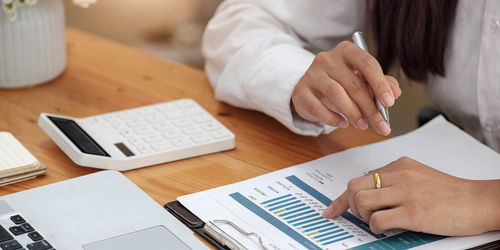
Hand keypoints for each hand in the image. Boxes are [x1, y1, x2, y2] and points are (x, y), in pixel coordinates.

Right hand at [291, 41, 400, 134]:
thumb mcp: (361, 79)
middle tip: (380, 124)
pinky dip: (333, 119)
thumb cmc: (339, 83)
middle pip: (353, 84)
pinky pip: (319, 108)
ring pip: (336, 94)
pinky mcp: (301, 91)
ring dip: (353, 113)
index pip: (367, 64)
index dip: (380, 84)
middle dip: (370, 108)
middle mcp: (327, 59)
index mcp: (346, 51)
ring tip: (362, 124)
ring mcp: (312, 74)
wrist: (308, 88)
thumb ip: (380, 83)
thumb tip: (395, 92)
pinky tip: (342, 123)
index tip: (389, 103)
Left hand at [322, 156, 499, 235]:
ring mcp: (405, 193)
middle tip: (364, 216)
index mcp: (400, 166)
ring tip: (378, 222)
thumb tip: (372, 195)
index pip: (361, 179)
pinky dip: (376, 228)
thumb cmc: (451, 193)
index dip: (343, 198)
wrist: (479, 201)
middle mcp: (399, 176)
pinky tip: (387, 229)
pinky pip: (378, 220)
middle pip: (355, 188)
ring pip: (363, 202)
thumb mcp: (419, 176)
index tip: (332, 209)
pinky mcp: (412, 212)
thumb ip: (395, 181)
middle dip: (352, 206)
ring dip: (364, 217)